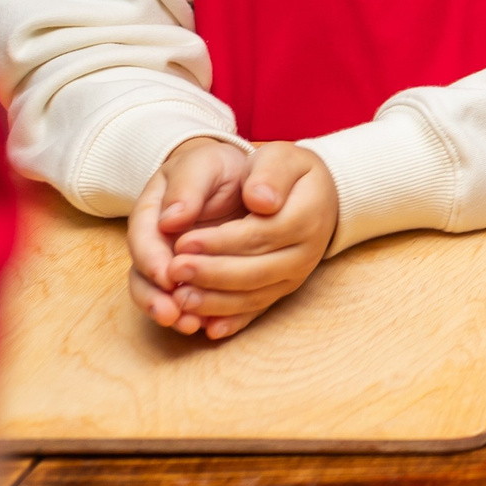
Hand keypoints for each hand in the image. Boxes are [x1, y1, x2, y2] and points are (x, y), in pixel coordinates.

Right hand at [127, 138, 250, 334]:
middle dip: (155, 299)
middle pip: (145, 278)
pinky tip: (212, 327)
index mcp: (151, 216)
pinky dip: (200, 314)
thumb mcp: (200, 166)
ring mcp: (174, 264)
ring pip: (164, 295)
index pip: (144, 242)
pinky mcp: (197, 277)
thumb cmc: (213, 167)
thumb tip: (171, 219)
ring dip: (175, 312)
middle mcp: (158, 246)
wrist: (232, 174)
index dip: (153, 262)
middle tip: (173, 314)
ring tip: (192, 325)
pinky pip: (192, 300)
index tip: (168, 276)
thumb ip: (186, 188)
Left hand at [128, 141, 336, 339]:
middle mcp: (306, 251)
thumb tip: (260, 201)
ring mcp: (295, 275)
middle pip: (256, 271)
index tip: (184, 241)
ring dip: (215, 302)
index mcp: (307, 215)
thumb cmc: (285, 172)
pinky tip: (205, 328)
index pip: (260, 235)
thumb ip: (268, 174)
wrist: (311, 194)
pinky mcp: (282, 290)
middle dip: (211, 274)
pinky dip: (230, 321)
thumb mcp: (278, 157)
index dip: (220, 242)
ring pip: (254, 296)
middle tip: (174, 270)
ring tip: (180, 299)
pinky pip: (256, 310)